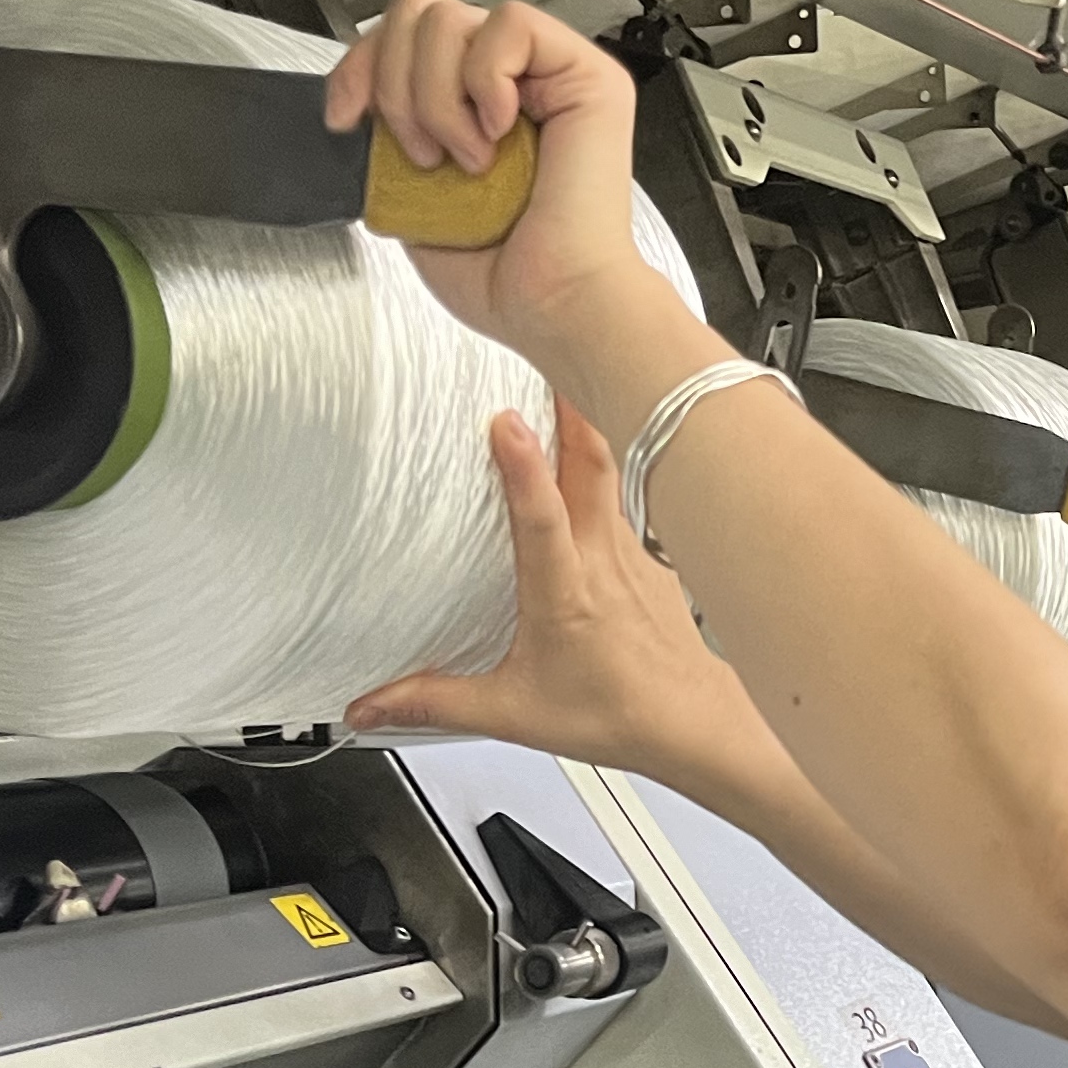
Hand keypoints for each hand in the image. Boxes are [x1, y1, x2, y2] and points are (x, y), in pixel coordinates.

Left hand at [322, 0, 647, 353]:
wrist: (552, 304)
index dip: (363, 66)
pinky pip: (511, 24)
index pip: (405, 37)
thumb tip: (360, 104)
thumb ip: (391, 139)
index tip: (346, 118)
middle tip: (423, 154)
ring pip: (452, 17)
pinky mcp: (587, 74)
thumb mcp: (412, 198)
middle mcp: (513, 83)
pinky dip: (486, 78)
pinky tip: (499, 128)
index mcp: (475, 107)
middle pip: (420, 12)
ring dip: (437, 96)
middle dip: (395, 84)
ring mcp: (551, 74)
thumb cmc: (506, 277)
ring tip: (468, 155)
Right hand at [346, 398, 772, 792]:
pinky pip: (634, 479)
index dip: (523, 469)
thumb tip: (372, 705)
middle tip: (545, 342)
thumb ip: (435, 703)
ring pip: (616, 461)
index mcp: (564, 592)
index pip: (541, 519)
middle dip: (566, 399)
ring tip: (575, 357)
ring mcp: (634, 545)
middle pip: (588, 460)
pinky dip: (620, 442)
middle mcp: (603, 557)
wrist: (696, 726)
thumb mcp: (515, 713)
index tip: (504, 419)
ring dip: (595, 409)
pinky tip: (612, 419)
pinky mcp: (654, 547)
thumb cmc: (620, 713)